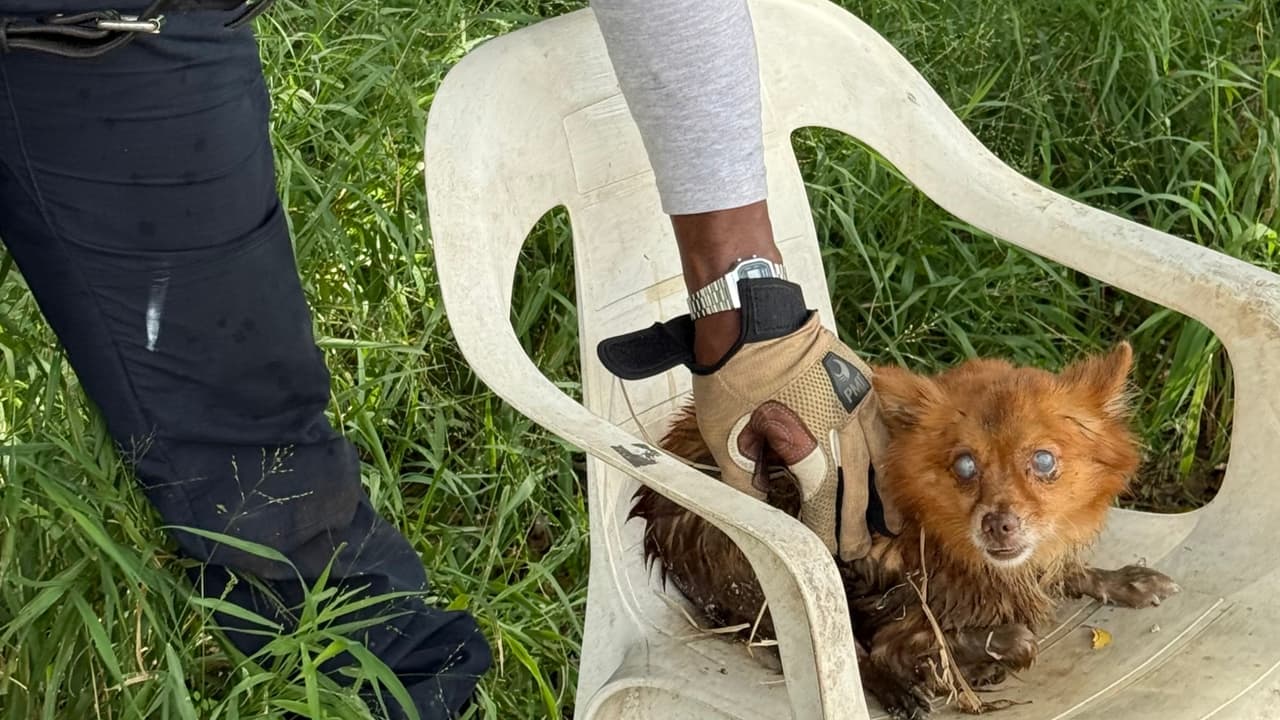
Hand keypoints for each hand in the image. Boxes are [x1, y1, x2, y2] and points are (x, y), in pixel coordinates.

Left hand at [690, 312, 897, 560]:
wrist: (750, 322)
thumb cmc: (732, 383)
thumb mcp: (726, 440)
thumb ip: (747, 485)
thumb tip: (763, 517)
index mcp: (808, 449)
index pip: (824, 504)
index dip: (825, 532)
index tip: (826, 552)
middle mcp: (841, 432)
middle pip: (855, 488)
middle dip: (856, 524)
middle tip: (859, 552)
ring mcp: (855, 405)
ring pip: (878, 459)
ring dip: (883, 494)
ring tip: (890, 522)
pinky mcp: (860, 383)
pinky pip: (879, 426)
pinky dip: (885, 453)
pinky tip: (886, 467)